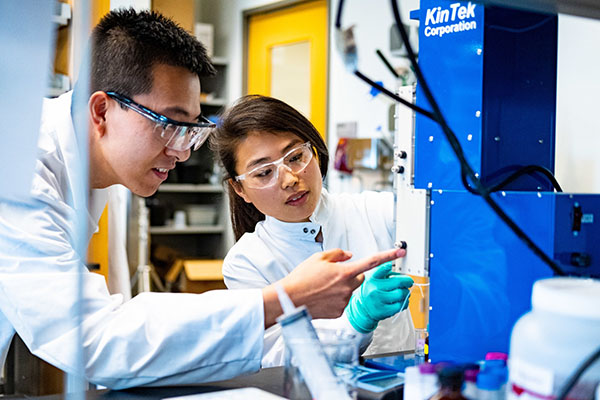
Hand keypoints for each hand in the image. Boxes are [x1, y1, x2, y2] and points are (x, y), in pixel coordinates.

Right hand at [262, 248, 405, 327]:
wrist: (290, 299)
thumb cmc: (301, 279)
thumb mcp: (318, 258)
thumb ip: (338, 254)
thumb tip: (349, 256)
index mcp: (344, 272)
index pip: (371, 262)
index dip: (388, 256)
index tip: (400, 253)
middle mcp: (347, 288)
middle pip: (359, 278)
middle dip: (351, 275)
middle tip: (333, 275)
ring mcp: (344, 301)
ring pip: (350, 291)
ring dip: (342, 288)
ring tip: (322, 288)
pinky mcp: (339, 312)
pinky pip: (343, 302)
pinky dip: (336, 299)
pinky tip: (322, 298)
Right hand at [345, 261, 413, 332]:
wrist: (362, 309)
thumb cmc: (370, 292)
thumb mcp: (373, 279)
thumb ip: (383, 272)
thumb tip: (395, 266)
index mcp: (371, 278)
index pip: (382, 266)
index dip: (391, 257)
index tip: (401, 252)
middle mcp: (374, 288)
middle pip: (398, 282)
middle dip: (407, 281)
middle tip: (409, 281)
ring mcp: (378, 300)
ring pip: (401, 294)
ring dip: (406, 293)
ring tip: (403, 292)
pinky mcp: (383, 311)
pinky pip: (401, 305)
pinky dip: (404, 302)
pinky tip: (401, 300)